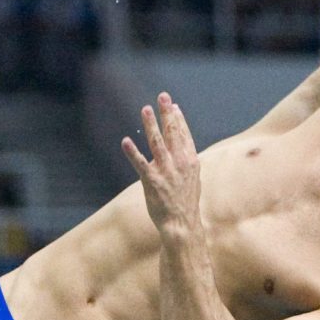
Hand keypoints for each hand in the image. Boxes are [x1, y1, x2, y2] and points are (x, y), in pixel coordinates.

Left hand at [121, 92, 202, 233]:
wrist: (182, 224)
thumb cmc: (185, 202)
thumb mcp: (193, 178)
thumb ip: (187, 161)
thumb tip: (185, 148)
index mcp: (190, 161)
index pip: (184, 134)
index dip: (178, 119)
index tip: (173, 105)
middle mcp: (179, 162)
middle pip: (172, 132)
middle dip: (167, 113)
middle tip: (163, 96)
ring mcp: (166, 171)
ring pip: (157, 143)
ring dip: (151, 124)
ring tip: (145, 109)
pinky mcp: (152, 181)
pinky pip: (140, 163)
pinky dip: (132, 152)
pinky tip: (126, 141)